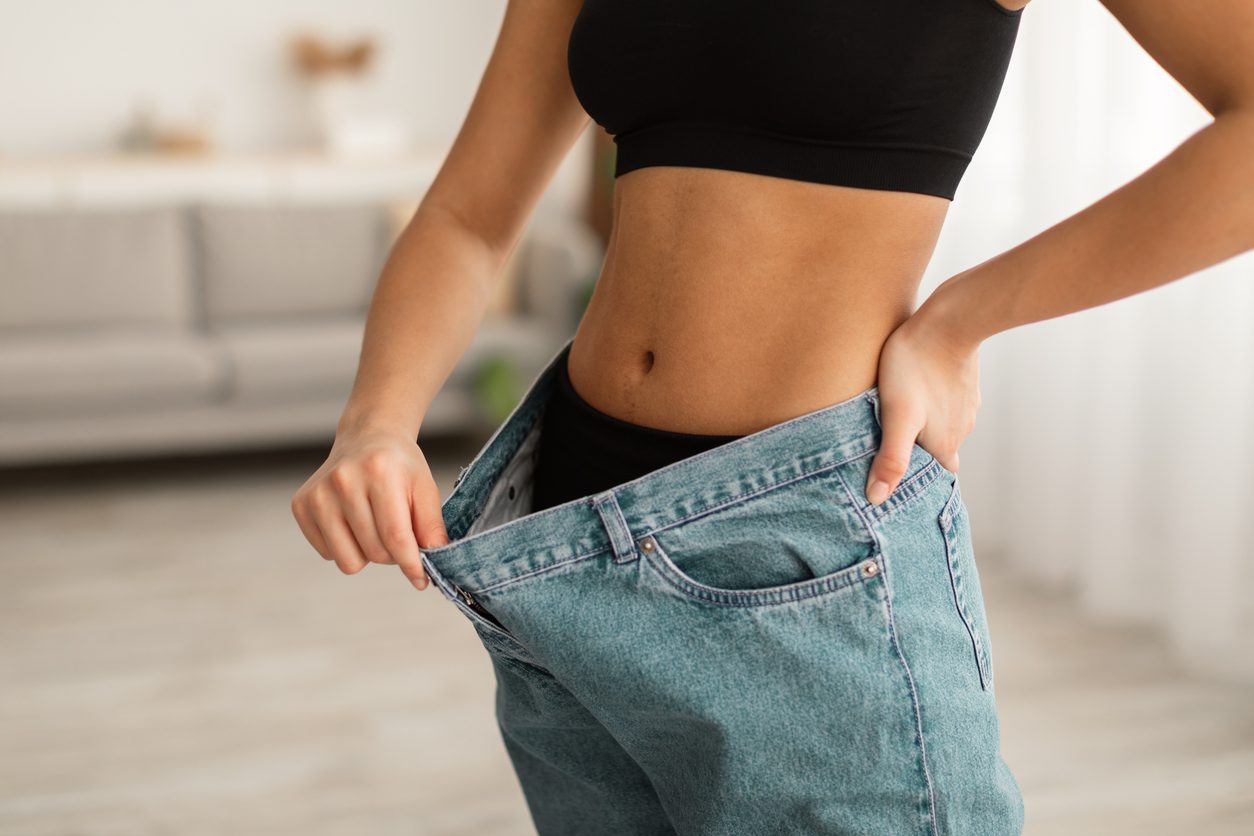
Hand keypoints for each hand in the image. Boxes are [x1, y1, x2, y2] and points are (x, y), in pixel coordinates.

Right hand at [290, 427, 449, 588]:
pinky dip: (345, 546)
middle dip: (392, 554)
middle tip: (396, 533)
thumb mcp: (425, 488)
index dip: (411, 565)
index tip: (421, 581)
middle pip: (375, 552)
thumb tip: (435, 559)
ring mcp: (318, 493)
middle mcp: (343, 481)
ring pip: (348, 561)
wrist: (366, 438)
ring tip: (373, 527)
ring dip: (367, 553)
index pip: (396, 536)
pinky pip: (328, 554)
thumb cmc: (399, 466)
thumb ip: (431, 525)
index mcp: (379, 472)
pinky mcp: (301, 505)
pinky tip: (351, 521)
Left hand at [865, 291, 981, 504]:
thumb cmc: (916, 368)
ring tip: (896, 420)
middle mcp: (961, 430)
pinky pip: (945, 403)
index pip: (936, 476)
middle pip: (938, 452)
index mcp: (945, 445)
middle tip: (889, 449)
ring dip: (923, 428)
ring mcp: (966, 405)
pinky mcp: (963, 383)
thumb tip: (877, 499)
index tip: (899, 482)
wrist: (949, 321)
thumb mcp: (897, 417)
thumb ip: (891, 458)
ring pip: (942, 426)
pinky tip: (914, 393)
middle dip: (917, 456)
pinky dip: (931, 404)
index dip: (918, 482)